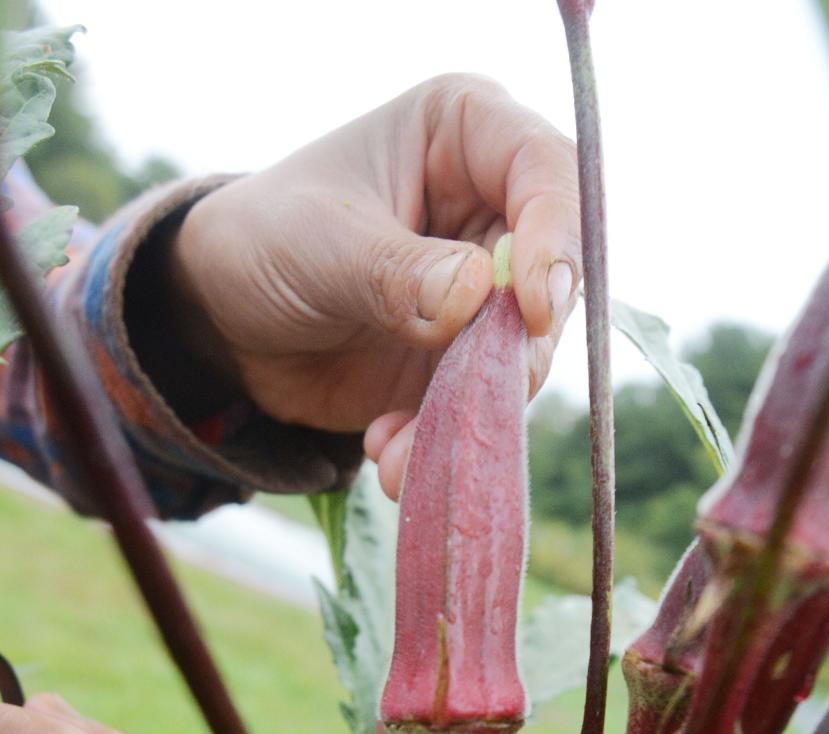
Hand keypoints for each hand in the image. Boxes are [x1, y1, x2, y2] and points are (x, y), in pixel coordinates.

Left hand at [171, 73, 580, 497]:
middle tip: (471, 403)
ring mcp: (485, 292)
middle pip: (555, 279)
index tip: (532, 310)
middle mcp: (492, 208)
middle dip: (513, 354)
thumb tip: (477, 297)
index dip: (557, 239)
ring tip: (399, 452)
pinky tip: (386, 452)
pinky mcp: (466, 359)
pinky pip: (481, 405)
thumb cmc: (263, 239)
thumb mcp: (319, 245)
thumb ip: (397, 272)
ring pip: (522, 356)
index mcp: (464, 134)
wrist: (221, 319)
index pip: (549, 172)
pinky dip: (440, 440)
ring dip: (471, 416)